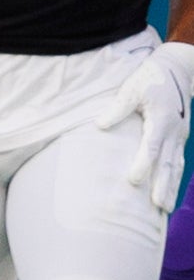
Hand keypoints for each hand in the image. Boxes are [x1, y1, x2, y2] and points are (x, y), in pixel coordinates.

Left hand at [95, 42, 193, 209]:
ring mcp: (180, 135)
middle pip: (168, 162)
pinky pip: (178, 161)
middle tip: (158, 206)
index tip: (133, 180)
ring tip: (165, 209)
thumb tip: (100, 125)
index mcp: (161, 119)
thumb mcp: (131, 89)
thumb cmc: (149, 79)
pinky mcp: (180, 138)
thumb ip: (117, 108)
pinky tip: (169, 195)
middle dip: (163, 185)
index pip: (152, 146)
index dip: (143, 164)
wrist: (177, 70)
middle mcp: (175, 130)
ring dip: (171, 187)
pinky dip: (174, 179)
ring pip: (176, 165)